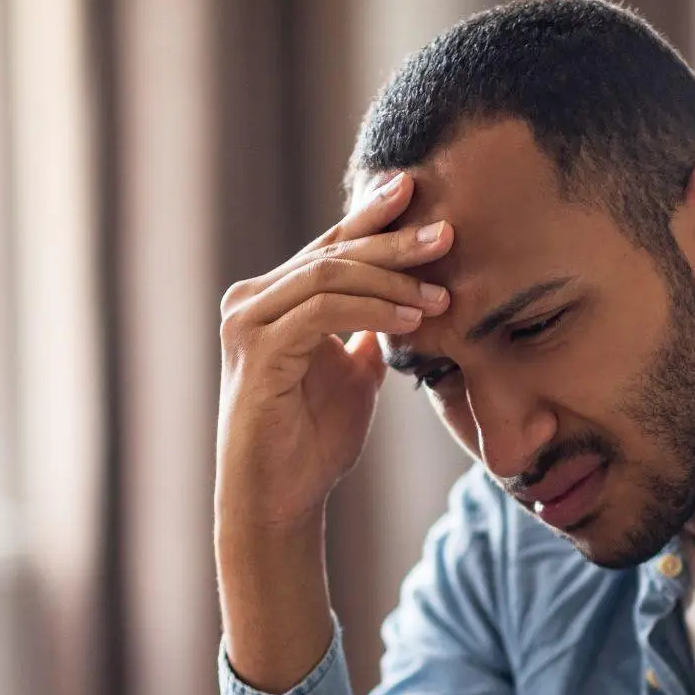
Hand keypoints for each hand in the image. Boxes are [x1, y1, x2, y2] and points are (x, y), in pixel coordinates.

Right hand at [214, 169, 453, 530]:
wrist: (281, 500)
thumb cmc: (312, 442)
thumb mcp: (354, 376)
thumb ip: (368, 334)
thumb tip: (402, 303)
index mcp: (272, 300)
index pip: (330, 248)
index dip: (374, 219)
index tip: (420, 194)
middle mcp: (250, 302)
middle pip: (332, 253)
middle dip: (393, 240)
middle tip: (447, 231)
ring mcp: (248, 324)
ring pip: (328, 276)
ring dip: (391, 279)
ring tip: (442, 291)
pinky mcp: (257, 351)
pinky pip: (322, 312)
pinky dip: (372, 310)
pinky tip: (411, 318)